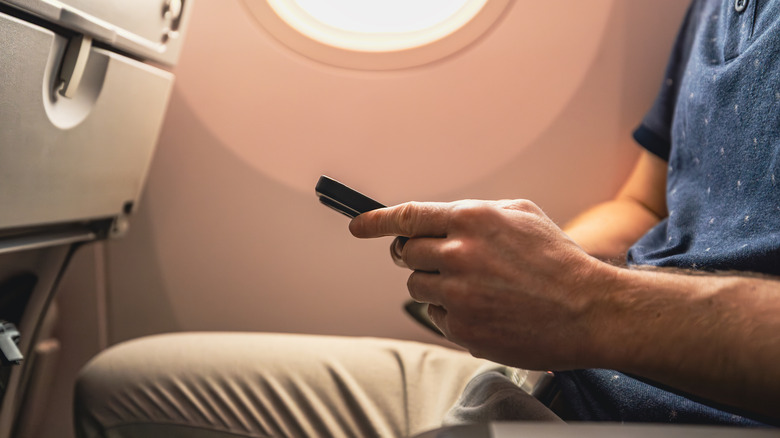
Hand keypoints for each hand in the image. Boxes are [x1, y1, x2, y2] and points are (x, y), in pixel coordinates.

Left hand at [350, 200, 617, 369]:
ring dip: (435, 285)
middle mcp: (458, 255)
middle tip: (443, 261)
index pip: (406, 217)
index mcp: (471, 220)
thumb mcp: (521, 214)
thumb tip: (437, 220)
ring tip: (476, 288)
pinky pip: (435, 316)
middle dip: (418, 255)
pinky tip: (485, 309)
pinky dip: (452, 313)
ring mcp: (457, 294)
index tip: (357, 226)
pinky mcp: (462, 328)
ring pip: (417, 287)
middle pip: (406, 254)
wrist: (588, 310)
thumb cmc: (557, 259)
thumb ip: (473, 213)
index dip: (375, 221)